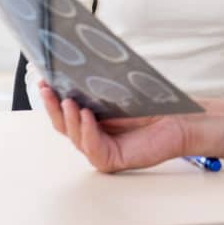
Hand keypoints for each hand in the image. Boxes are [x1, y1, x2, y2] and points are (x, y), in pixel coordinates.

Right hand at [39, 82, 223, 172]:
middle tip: (46, 88)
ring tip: (66, 100)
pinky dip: (87, 131)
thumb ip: (97, 85)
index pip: (65, 110)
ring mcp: (100, 149)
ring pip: (75, 137)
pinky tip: (85, 115)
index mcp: (91, 119)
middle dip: (53, 106)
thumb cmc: (154, 105)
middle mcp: (92, 135)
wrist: (180, 120)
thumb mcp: (119, 90)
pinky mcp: (112, 160)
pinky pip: (93, 147)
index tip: (43, 78)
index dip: (52, 96)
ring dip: (68, 118)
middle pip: (63, 125)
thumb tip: (76, 64)